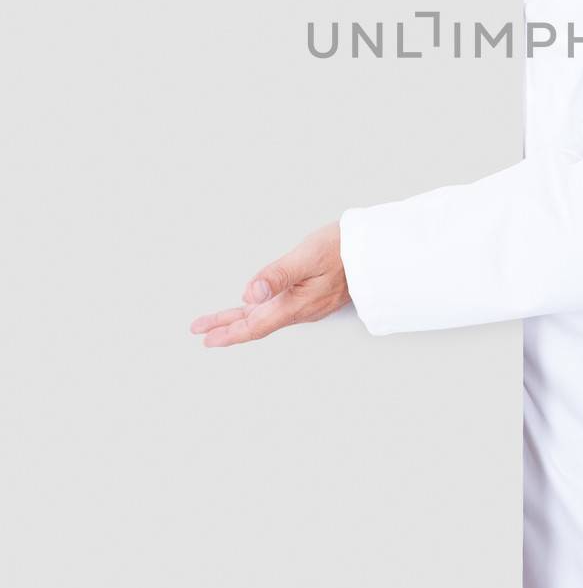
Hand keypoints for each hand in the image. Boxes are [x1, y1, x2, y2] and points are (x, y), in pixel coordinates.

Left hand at [189, 222, 350, 346]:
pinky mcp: (311, 296)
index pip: (255, 325)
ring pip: (266, 316)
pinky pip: (278, 308)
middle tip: (202, 331)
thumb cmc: (343, 248)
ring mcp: (307, 304)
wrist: (376, 250)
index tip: (206, 338)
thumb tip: (249, 293)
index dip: (229, 333)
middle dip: (227, 327)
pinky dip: (258, 310)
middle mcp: (300, 309)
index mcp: (296, 304)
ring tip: (218, 322)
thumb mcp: (307, 256)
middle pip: (257, 323)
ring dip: (240, 319)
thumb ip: (278, 275)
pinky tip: (252, 308)